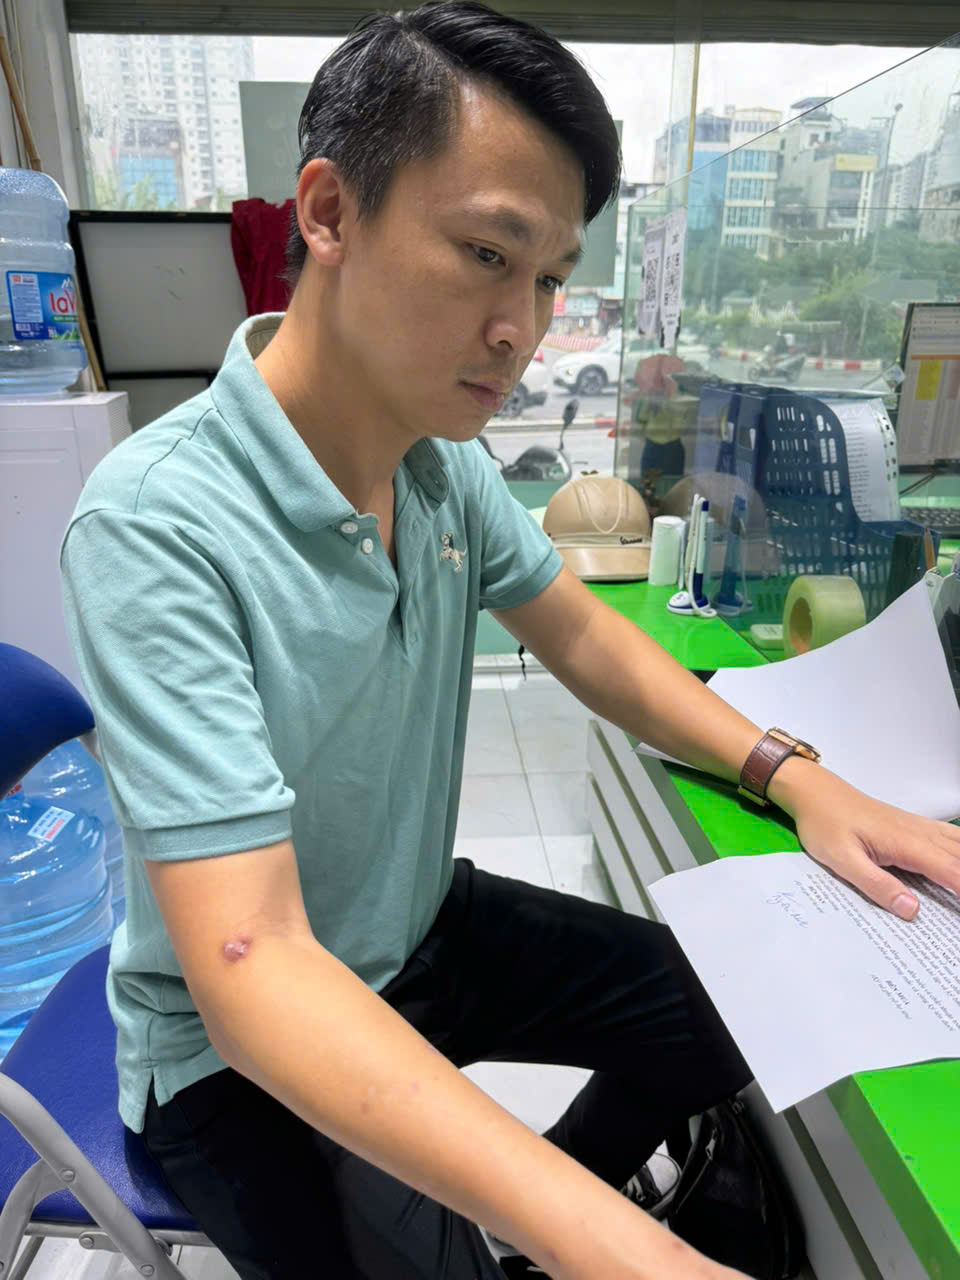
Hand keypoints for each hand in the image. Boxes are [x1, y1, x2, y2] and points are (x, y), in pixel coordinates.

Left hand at [770, 757, 959, 918]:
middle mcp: (917, 832)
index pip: (950, 870)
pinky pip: (949, 837)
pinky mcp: (911, 825)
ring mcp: (916, 826)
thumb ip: (876, 885)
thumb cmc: (824, 822)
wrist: (814, 792)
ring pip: (959, 844)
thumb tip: (911, 910)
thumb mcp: (841, 860)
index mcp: (904, 843)